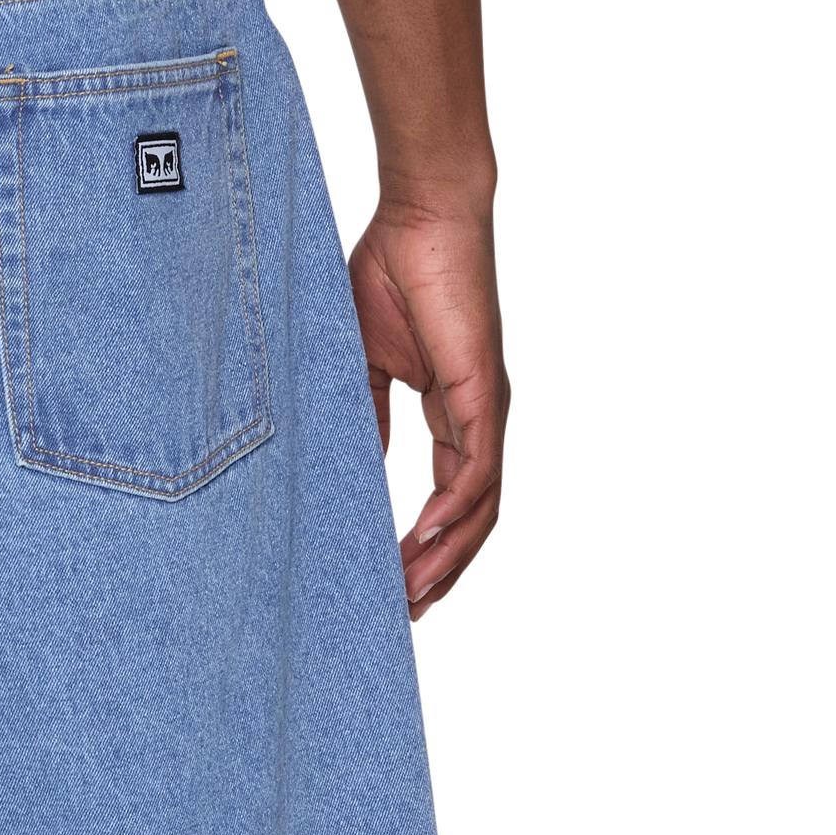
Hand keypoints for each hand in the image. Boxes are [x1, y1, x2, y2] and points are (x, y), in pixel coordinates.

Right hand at [346, 199, 510, 622]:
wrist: (422, 214)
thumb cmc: (390, 273)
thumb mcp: (359, 365)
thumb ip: (362, 421)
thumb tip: (350, 476)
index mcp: (449, 415)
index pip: (447, 502)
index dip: (422, 549)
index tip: (388, 591)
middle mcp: (477, 422)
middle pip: (469, 521)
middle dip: (437, 574)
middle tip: (401, 621)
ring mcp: (485, 410)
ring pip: (479, 509)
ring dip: (446, 559)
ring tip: (410, 598)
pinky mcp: (483, 393)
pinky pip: (477, 470)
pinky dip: (454, 512)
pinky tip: (424, 542)